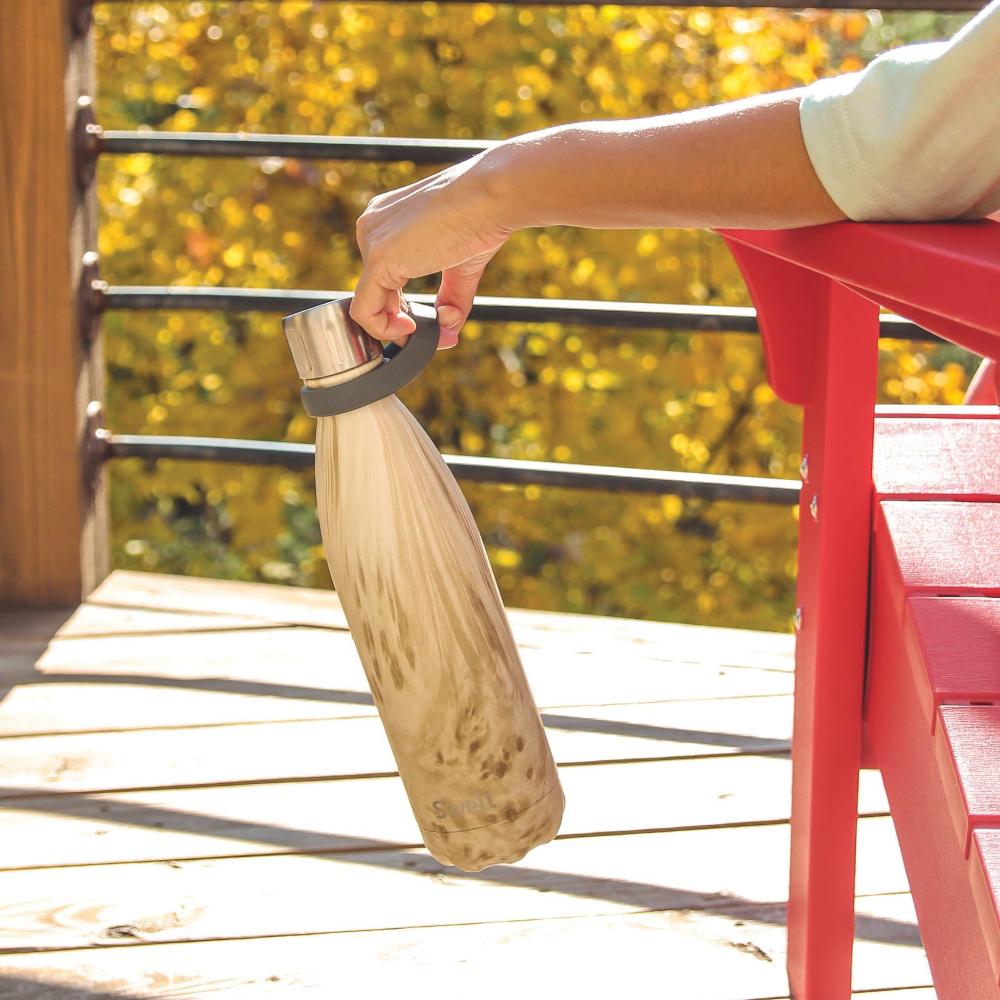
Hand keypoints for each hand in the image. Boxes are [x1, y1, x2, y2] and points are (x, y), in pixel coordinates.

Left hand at [350, 150, 514, 348]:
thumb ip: (448, 298)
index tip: (432, 318)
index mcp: (387, 221)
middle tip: (438, 328)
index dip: (403, 307)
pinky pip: (364, 311)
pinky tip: (413, 328)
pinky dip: (385, 330)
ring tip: (432, 327)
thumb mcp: (460, 265)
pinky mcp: (379, 259)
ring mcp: (371, 240)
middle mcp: (371, 226)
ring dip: (397, 328)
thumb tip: (447, 332)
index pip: (382, 276)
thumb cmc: (482, 218)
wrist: (493, 196)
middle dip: (403, 319)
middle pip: (374, 292)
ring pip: (366, 304)